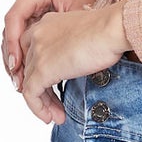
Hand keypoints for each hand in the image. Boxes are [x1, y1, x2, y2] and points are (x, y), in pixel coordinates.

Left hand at [15, 0, 128, 123]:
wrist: (113, 29)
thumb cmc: (108, 30)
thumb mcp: (82, 36)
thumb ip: (70, 47)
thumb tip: (73, 64)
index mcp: (47, 23)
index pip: (31, 51)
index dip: (36, 72)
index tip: (49, 88)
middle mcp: (37, 34)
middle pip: (28, 68)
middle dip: (40, 91)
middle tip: (53, 106)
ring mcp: (37, 52)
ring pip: (29, 83)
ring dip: (43, 103)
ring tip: (56, 116)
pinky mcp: (42, 69)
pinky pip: (31, 94)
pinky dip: (38, 108)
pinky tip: (51, 117)